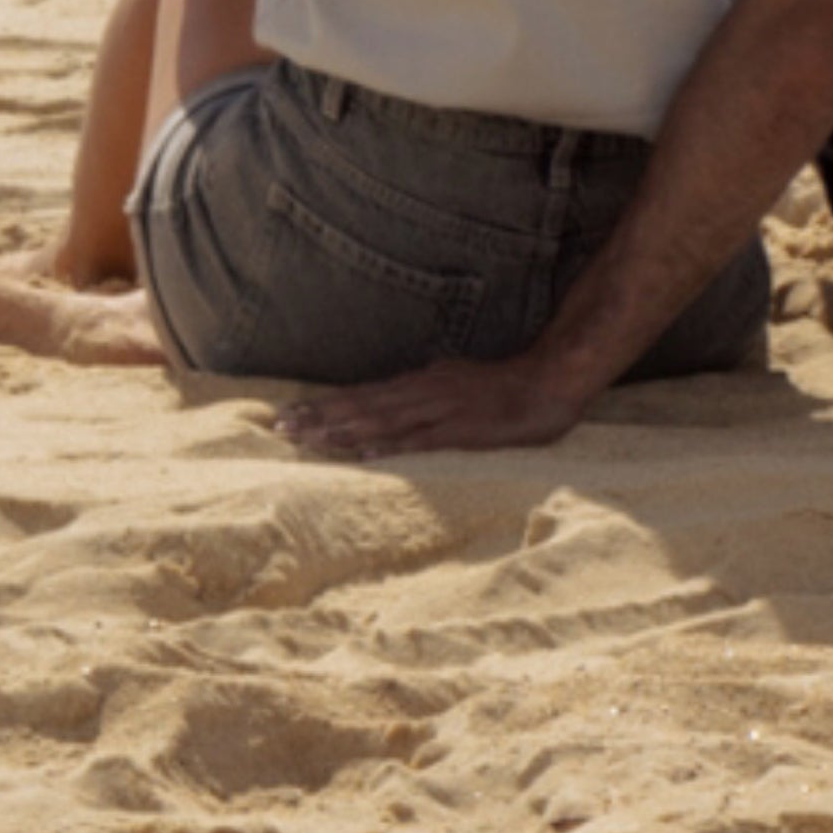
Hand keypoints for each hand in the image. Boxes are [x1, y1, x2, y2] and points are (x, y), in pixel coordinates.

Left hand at [272, 352, 598, 458]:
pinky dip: (390, 444)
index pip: (364, 394)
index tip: (289, 413)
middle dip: (320, 416)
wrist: (551, 381)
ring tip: (307, 438)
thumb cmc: (507, 388)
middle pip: (364, 405)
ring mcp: (442, 408)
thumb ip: (428, 394)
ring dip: (343, 429)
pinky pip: (420, 438)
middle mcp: (425, 390)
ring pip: (383, 420)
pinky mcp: (462, 428)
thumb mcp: (459, 383)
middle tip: (280, 427)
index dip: (325, 404)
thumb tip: (399, 401)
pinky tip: (364, 452)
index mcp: (423, 381)